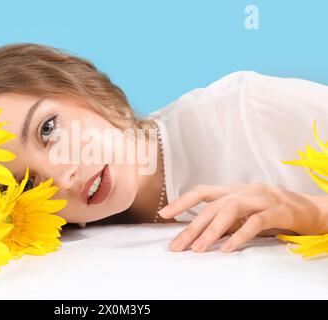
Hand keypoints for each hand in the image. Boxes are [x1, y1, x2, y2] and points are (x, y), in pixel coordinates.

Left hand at [158, 182, 327, 252]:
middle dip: (191, 227)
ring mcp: (259, 198)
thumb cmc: (269, 210)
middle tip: (177, 246)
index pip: (202, 192)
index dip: (182, 201)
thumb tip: (197, 232)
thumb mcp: (243, 211)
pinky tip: (227, 249)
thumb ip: (223, 218)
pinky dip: (239, 236)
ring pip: (229, 210)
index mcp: (232, 190)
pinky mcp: (276, 211)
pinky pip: (254, 223)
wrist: (307, 208)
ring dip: (211, 231)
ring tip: (198, 248)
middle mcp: (243, 190)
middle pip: (211, 206)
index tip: (164, 214)